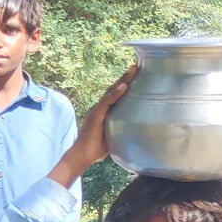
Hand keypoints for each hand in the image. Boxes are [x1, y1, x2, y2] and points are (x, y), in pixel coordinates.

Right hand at [49, 65, 136, 188]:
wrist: (82, 155)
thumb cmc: (97, 149)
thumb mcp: (114, 135)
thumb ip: (122, 129)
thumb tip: (138, 131)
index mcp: (104, 111)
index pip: (116, 95)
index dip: (125, 84)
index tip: (137, 74)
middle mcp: (100, 107)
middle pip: (114, 89)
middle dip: (126, 77)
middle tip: (137, 66)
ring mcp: (97, 110)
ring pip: (111, 91)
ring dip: (123, 80)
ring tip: (133, 70)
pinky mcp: (96, 114)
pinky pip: (107, 101)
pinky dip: (115, 93)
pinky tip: (124, 86)